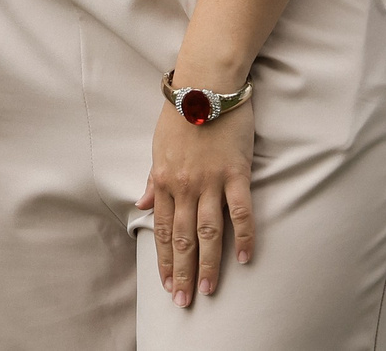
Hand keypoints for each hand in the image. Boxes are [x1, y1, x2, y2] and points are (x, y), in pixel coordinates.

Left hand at [136, 101, 253, 306]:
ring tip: (207, 291)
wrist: (205, 84)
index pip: (162, 228)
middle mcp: (184, 185)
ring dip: (207, 263)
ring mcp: (210, 180)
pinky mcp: (235, 172)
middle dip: (181, 271)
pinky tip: (246, 259)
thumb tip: (140, 205)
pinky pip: (240, 211)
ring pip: (208, 231)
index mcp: (163, 179)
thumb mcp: (158, 146)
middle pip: (182, 237)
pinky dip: (243, 236)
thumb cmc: (180, 113)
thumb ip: (152, 180)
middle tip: (182, 301)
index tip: (164, 283)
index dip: (163, 259)